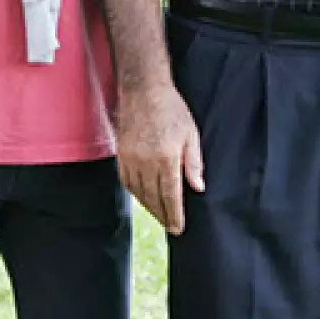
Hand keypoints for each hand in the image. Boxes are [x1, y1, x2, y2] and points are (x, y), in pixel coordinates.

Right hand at [116, 82, 203, 234]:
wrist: (143, 90)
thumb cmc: (172, 109)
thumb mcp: (191, 133)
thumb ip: (194, 162)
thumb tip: (198, 187)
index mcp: (166, 158)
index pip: (170, 195)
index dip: (175, 215)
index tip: (178, 228)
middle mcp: (146, 162)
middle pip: (153, 198)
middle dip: (163, 215)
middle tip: (171, 226)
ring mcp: (131, 159)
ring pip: (139, 192)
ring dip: (149, 207)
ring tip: (159, 215)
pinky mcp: (121, 154)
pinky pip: (127, 182)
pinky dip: (135, 193)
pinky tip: (143, 197)